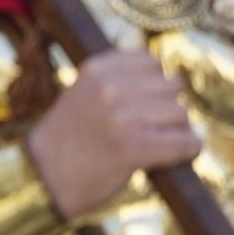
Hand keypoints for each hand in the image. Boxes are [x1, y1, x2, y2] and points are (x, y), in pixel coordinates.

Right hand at [25, 50, 199, 220]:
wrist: (46, 176)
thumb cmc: (69, 136)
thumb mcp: (82, 92)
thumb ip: (115, 75)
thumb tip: (154, 57)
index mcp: (96, 69)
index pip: (150, 62)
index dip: (151, 84)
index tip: (141, 102)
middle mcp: (110, 88)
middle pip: (172, 87)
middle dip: (166, 107)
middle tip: (149, 127)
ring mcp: (123, 117)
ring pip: (181, 114)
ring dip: (176, 131)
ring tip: (155, 143)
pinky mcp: (136, 147)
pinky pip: (186, 142)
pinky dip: (187, 151)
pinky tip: (171, 158)